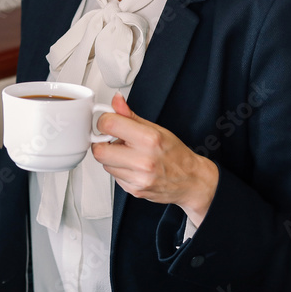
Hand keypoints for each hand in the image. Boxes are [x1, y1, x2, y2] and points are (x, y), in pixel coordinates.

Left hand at [91, 93, 218, 225]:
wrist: (191, 181)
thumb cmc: (175, 154)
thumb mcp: (156, 128)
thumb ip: (130, 115)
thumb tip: (116, 101)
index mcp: (149, 139)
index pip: (108, 125)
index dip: (104, 122)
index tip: (108, 123)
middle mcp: (143, 161)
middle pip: (99, 151)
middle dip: (102, 144)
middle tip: (113, 141)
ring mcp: (138, 178)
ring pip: (105, 165)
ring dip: (111, 158)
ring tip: (128, 154)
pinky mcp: (134, 190)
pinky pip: (114, 177)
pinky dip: (119, 170)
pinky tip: (132, 167)